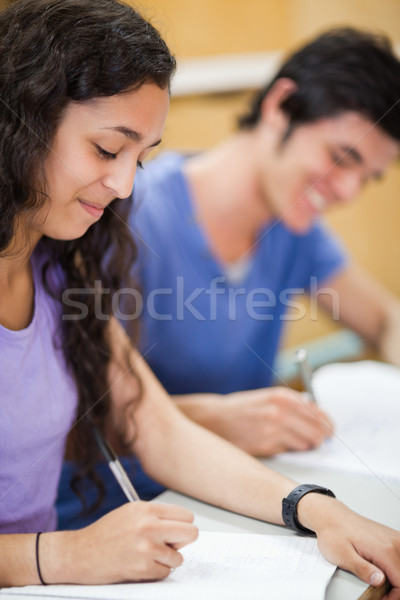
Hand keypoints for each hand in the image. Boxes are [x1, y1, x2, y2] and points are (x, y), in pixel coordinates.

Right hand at [43, 502, 197, 583]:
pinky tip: (140, 565)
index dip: (183, 526)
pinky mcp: (141, 568)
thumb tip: (181, 527)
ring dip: (167, 560)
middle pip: (191, 533)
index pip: (186, 516)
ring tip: (148, 555)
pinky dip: (156, 572)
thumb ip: (156, 517)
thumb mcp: (130, 513)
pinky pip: (165, 573)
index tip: (176, 532)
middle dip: (183, 542)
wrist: (79, 553)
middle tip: (170, 545)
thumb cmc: (104, 534)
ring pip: (178, 557)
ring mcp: (146, 547)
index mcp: (146, 509)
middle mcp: (148, 525)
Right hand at [176, 387, 332, 455]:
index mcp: (282, 397)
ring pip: (305, 444)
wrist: (215, 419)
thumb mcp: (268, 397)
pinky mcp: (267, 446)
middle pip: (316, 432)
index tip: (330, 429)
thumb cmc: (243, 408)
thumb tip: (317, 417)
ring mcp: (273, 430)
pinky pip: (289, 451)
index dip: (327, 424)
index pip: (318, 414)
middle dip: (320, 437)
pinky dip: (289, 449)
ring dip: (304, 445)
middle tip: (319, 440)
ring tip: (294, 440)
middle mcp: (279, 412)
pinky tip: (279, 443)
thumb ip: (292, 405)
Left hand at [299, 494, 399, 597]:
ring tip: (377, 578)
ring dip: (395, 577)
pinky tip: (381, 568)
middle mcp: (394, 542)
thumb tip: (379, 581)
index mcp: (384, 549)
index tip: (380, 597)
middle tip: (378, 591)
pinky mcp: (392, 538)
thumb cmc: (334, 533)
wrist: (332, 517)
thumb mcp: (343, 555)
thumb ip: (362, 570)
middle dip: (395, 588)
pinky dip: (395, 567)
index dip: (392, 597)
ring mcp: (394, 539)